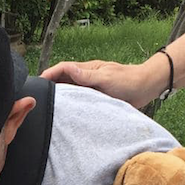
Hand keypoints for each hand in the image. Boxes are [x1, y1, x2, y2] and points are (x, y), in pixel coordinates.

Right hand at [40, 58, 166, 108]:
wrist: (148, 88)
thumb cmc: (129, 79)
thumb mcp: (106, 77)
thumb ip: (86, 75)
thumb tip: (67, 69)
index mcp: (87, 70)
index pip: (62, 69)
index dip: (49, 74)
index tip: (37, 83)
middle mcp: (86, 79)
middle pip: (63, 82)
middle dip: (51, 88)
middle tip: (38, 99)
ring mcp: (91, 89)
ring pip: (71, 93)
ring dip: (62, 99)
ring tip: (48, 109)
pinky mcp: (97, 100)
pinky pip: (81, 103)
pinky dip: (73, 107)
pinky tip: (68, 116)